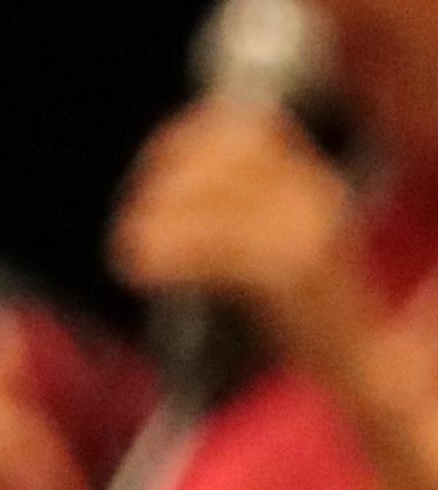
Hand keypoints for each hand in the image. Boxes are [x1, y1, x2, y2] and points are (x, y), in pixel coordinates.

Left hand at [112, 97, 376, 383]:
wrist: (361, 361)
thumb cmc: (306, 309)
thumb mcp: (282, 240)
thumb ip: (239, 206)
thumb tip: (162, 180)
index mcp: (313, 180)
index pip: (247, 127)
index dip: (187, 139)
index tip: (150, 171)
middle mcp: (315, 194)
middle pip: (224, 153)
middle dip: (166, 179)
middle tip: (135, 216)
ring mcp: (307, 227)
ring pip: (213, 196)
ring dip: (159, 218)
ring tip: (129, 246)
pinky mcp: (290, 268)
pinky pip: (214, 243)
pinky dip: (167, 254)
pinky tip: (141, 271)